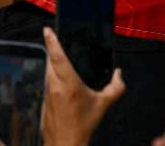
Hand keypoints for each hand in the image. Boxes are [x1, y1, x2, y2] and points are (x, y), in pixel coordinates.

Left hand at [38, 27, 124, 145]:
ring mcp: (48, 93)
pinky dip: (54, 78)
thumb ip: (115, 88)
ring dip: (54, 65)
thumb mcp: (103, 105)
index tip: (47, 30)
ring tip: (62, 60)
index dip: (52, 41)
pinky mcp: (45, 101)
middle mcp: (55, 86)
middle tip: (58, 42)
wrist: (66, 144)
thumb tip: (119, 75)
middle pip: (51, 62)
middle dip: (54, 52)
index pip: (57, 56)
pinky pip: (48, 83)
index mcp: (69, 83)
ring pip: (48, 72)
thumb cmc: (83, 126)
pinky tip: (63, 83)